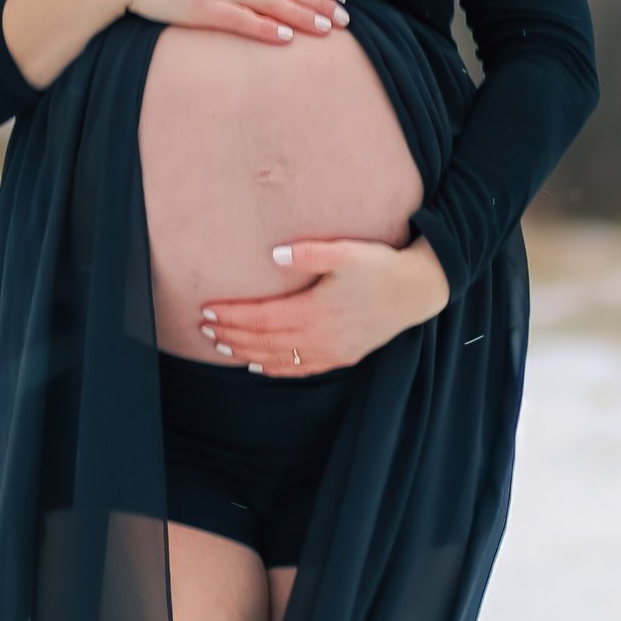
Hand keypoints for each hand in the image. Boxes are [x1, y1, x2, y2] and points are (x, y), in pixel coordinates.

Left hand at [196, 234, 450, 376]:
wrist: (417, 291)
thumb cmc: (380, 267)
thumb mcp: (346, 251)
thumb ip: (308, 253)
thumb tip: (273, 255)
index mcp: (315, 311)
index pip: (261, 318)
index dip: (232, 316)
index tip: (208, 310)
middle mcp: (319, 337)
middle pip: (263, 341)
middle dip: (231, 335)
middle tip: (204, 329)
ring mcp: (331, 351)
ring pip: (278, 358)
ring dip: (246, 353)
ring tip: (221, 346)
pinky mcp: (342, 356)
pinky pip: (301, 369)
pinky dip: (275, 369)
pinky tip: (258, 366)